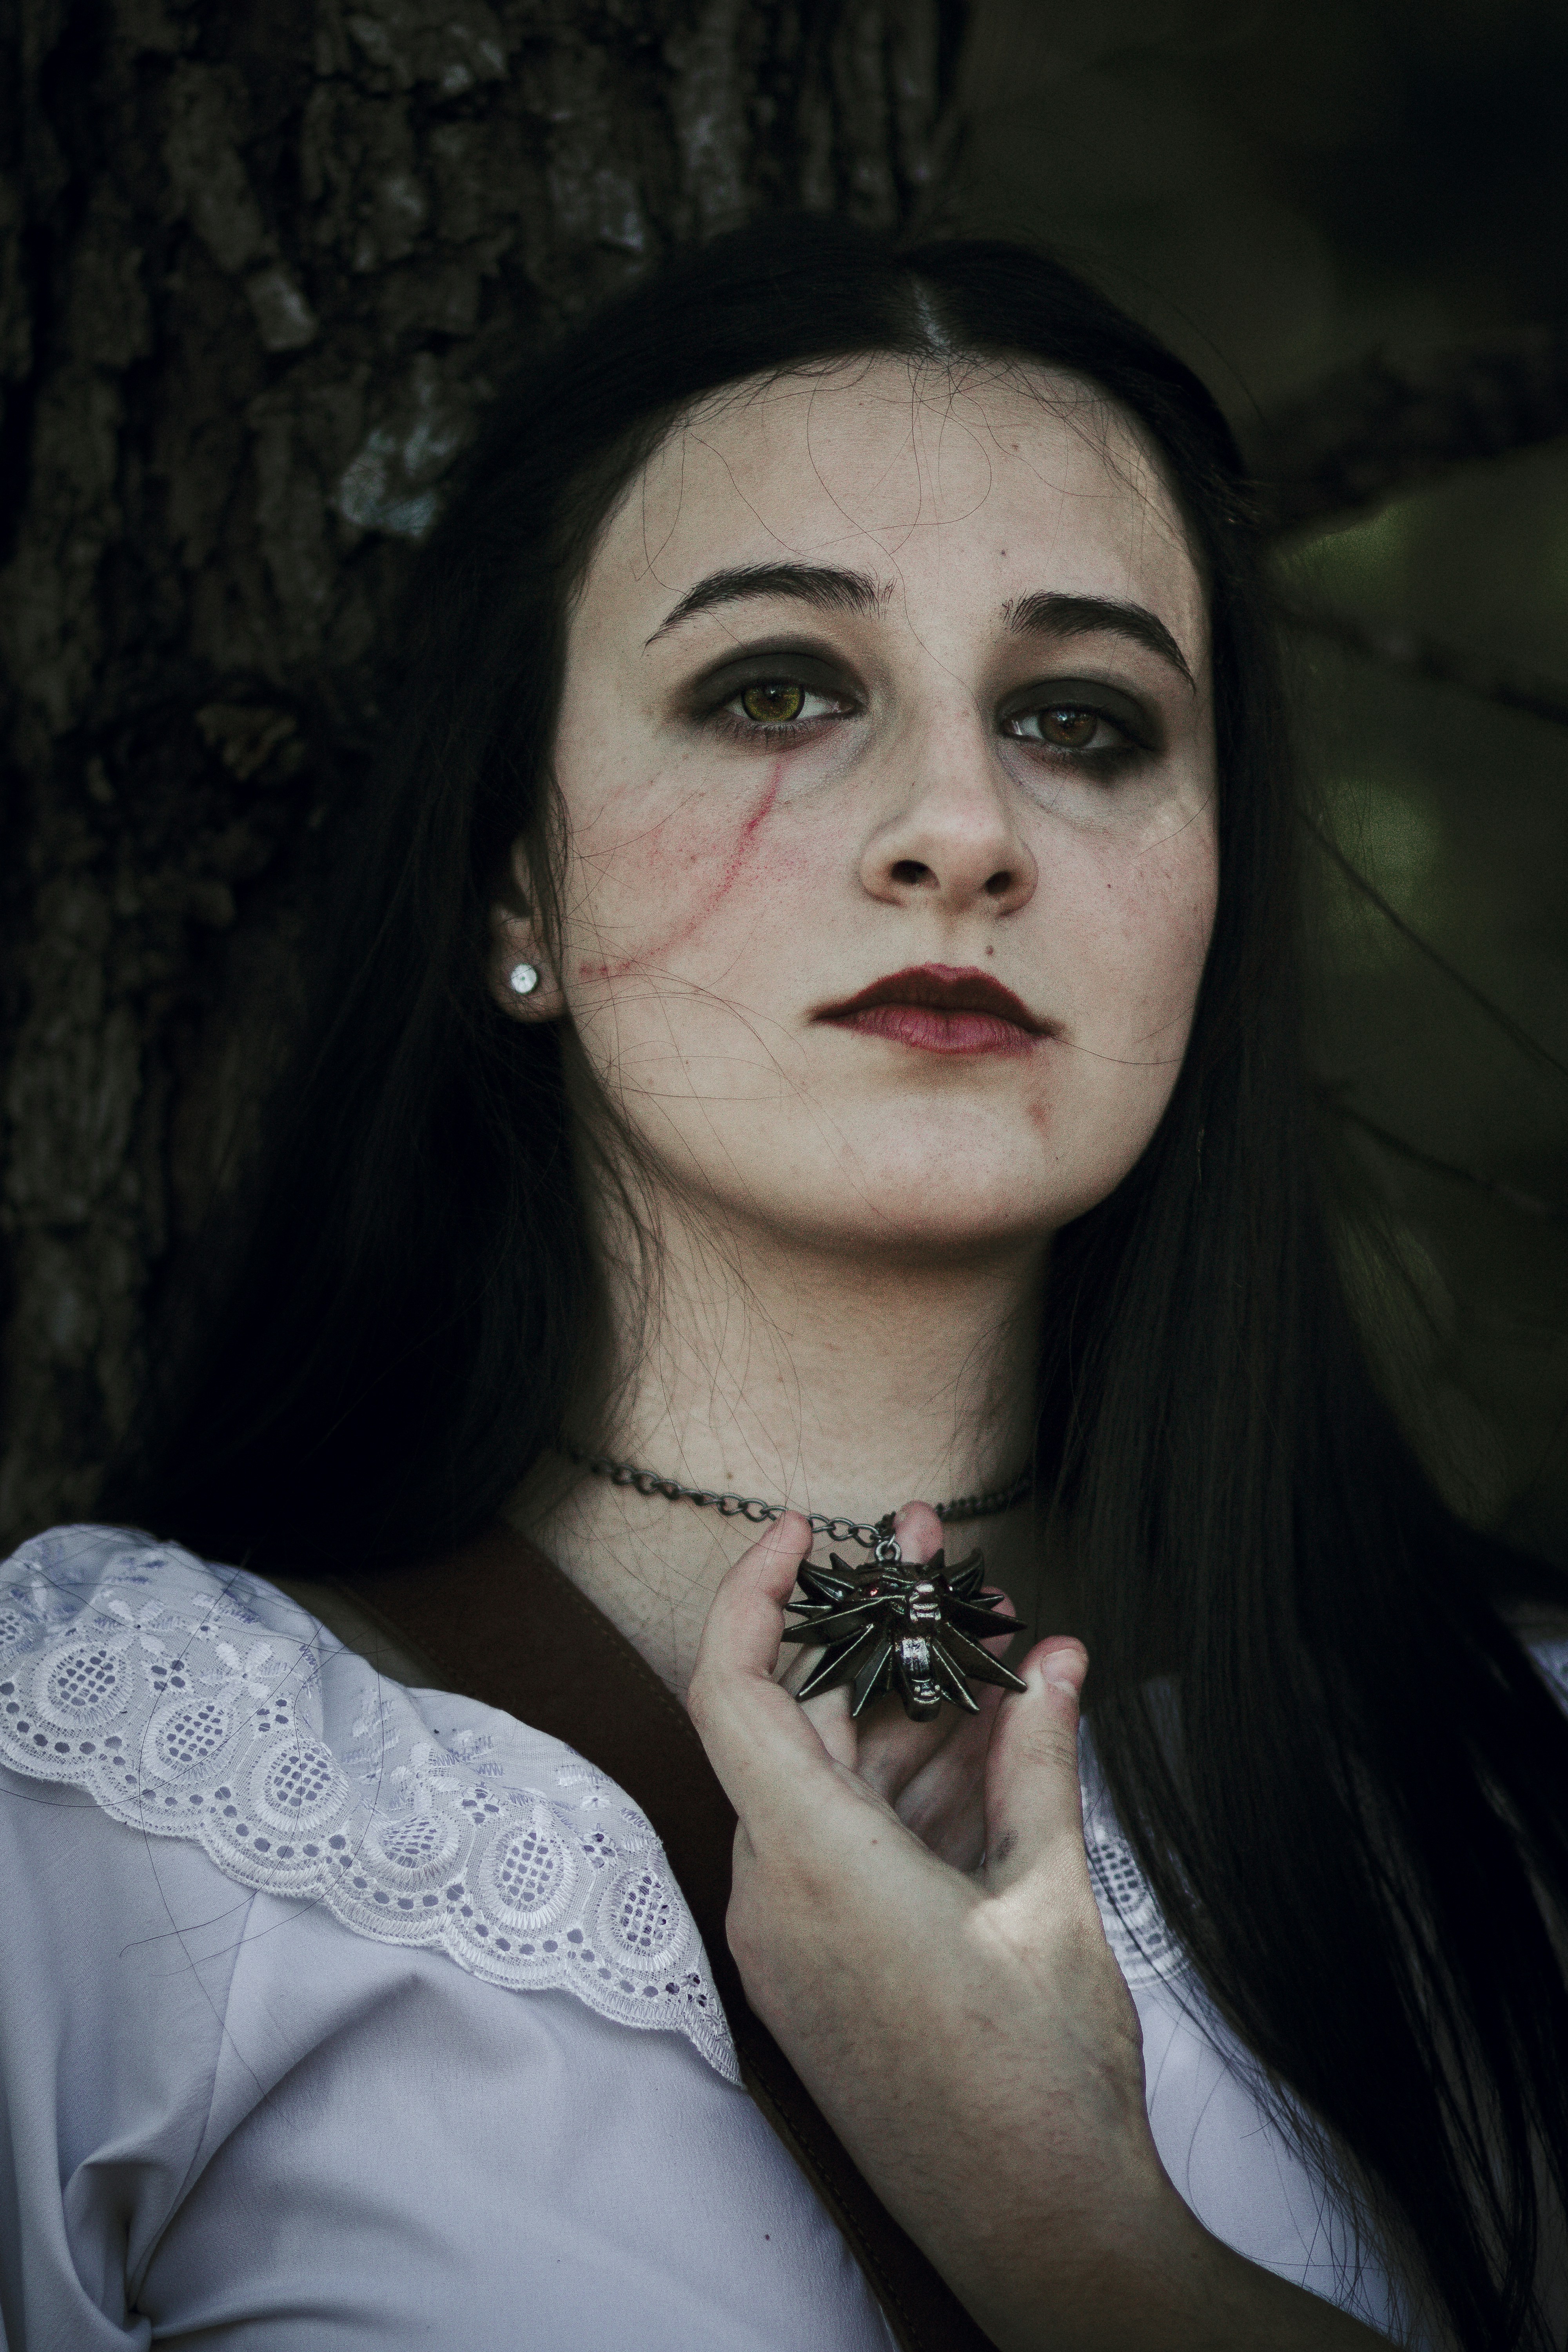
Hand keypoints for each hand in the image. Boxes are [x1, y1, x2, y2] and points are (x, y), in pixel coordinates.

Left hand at [687, 1508, 1386, 2351]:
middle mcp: (778, 1897)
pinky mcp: (830, 1972)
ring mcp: (800, 1939)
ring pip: (844, 1785)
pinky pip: (857, 1848)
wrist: (1044, 2238)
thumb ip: (1042, 1768)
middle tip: (952, 1562)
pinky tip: (1006, 1747)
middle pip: (808, 1724)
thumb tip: (1056, 1672)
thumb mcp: (1053, 1898)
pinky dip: (921, 1795)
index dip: (755, 1591)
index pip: (732, 1688)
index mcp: (812, 1866)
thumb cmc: (1043, 2082)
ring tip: (1013, 1648)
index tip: (805, 1529)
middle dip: (887, 1637)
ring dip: (923, 1717)